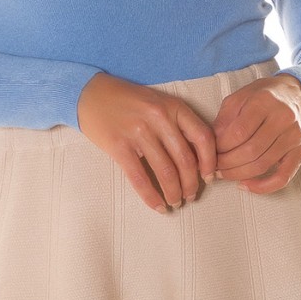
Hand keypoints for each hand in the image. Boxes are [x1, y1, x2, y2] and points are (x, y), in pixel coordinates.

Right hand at [76, 73, 218, 213]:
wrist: (90, 93)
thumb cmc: (127, 100)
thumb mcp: (158, 103)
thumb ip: (177, 123)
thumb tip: (196, 158)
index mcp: (173, 106)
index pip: (203, 137)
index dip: (210, 162)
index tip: (209, 177)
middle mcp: (159, 118)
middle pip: (185, 159)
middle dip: (191, 184)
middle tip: (191, 196)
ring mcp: (139, 132)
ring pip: (166, 171)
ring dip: (174, 193)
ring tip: (175, 202)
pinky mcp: (119, 146)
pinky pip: (140, 178)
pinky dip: (151, 196)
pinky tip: (157, 206)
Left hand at [211, 74, 300, 194]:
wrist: (299, 94)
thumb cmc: (264, 95)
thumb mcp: (240, 97)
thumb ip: (225, 119)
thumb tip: (213, 146)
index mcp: (264, 101)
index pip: (238, 132)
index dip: (220, 147)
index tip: (211, 151)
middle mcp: (283, 118)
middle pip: (250, 151)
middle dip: (226, 163)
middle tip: (214, 166)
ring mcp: (294, 137)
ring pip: (262, 165)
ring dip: (238, 174)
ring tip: (224, 173)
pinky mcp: (300, 152)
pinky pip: (283, 177)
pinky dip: (263, 187)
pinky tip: (246, 185)